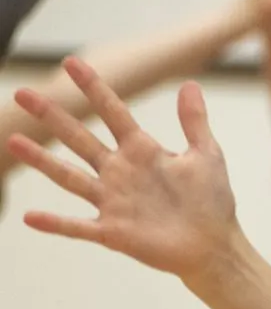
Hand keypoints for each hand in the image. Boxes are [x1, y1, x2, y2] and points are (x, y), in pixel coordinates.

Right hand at [9, 60, 241, 282]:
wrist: (214, 246)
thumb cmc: (212, 201)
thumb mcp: (207, 156)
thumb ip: (194, 122)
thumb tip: (191, 84)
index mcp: (142, 150)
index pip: (112, 112)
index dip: (93, 87)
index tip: (70, 62)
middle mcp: (119, 172)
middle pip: (79, 138)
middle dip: (52, 116)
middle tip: (22, 93)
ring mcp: (112, 201)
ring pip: (69, 176)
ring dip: (41, 160)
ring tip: (12, 140)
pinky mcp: (112, 231)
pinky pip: (77, 227)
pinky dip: (55, 223)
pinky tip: (29, 217)